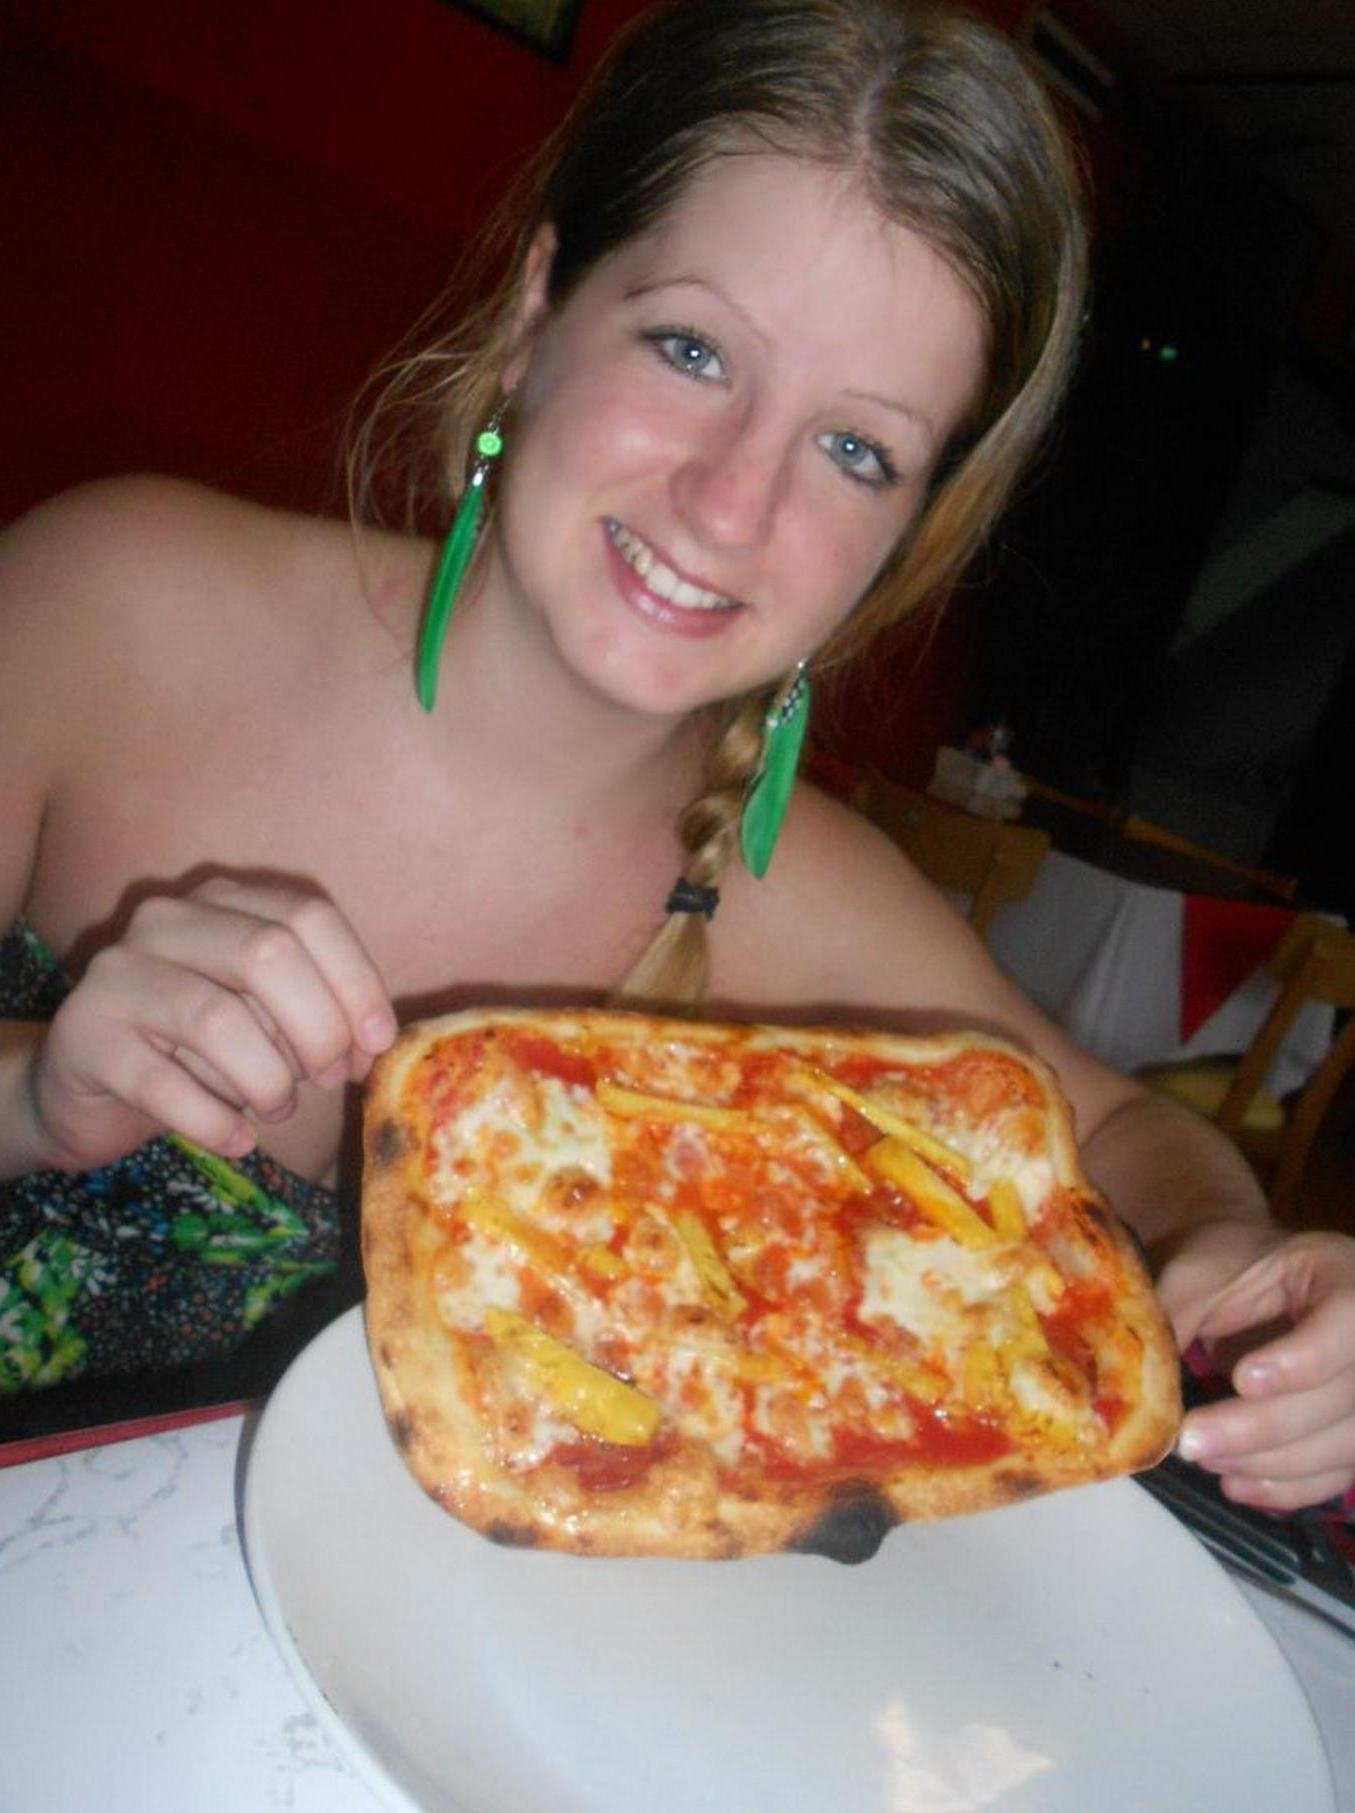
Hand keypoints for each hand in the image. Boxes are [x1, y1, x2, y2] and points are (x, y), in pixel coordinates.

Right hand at [26, 879, 396, 1171]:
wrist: (88, 1092)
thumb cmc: (196, 1052)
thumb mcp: (266, 1021)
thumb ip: (318, 1015)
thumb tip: (373, 1043)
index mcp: (221, 901)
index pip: (307, 915)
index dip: (355, 980)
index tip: (378, 1041)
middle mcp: (165, 920)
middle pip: (268, 953)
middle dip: (317, 1028)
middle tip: (328, 1079)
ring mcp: (117, 973)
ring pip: (218, 1018)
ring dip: (267, 1080)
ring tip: (278, 1109)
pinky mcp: (86, 1036)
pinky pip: (165, 1084)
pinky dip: (216, 1121)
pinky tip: (237, 1139)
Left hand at [1155, 1221, 1354, 1511]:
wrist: (1257, 1274)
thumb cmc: (1230, 1264)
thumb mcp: (1199, 1271)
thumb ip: (1177, 1316)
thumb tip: (1143, 1381)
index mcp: (1343, 1274)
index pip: (1347, 1321)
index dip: (1302, 1359)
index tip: (1241, 1379)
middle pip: (1344, 1396)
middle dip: (1264, 1428)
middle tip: (1192, 1442)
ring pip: (1343, 1445)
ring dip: (1269, 1463)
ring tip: (1203, 1458)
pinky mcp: (1354, 1430)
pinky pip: (1337, 1473)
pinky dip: (1287, 1487)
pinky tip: (1236, 1485)